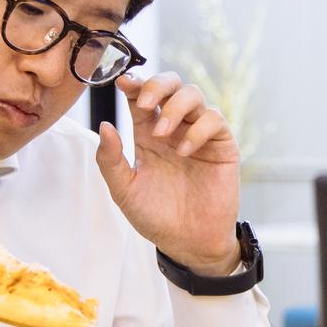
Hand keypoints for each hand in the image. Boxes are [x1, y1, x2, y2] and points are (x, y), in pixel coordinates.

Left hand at [95, 72, 240, 274]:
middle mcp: (174, 128)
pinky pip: (214, 119)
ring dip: (175, 106)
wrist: (188, 243)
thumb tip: (105, 126)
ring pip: (193, 94)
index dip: (133, 83)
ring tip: (162, 133)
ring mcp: (199, 134)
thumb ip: (110, 160)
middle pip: (170, 84)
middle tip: (144, 102)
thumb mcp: (124, 191)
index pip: (141, 96)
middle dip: (157, 84)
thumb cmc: (156, 217)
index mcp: (147, 134)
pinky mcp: (221, 145)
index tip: (121, 83)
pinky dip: (197, 129)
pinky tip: (184, 151)